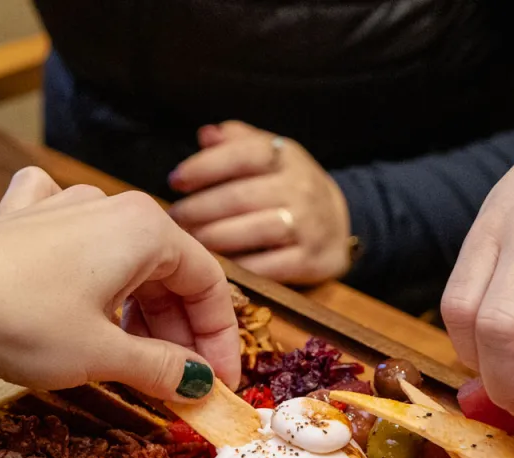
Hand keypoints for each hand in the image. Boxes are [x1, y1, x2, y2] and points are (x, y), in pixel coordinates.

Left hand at [0, 168, 240, 401]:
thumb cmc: (21, 321)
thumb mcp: (102, 356)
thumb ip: (161, 368)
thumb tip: (199, 385)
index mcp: (145, 229)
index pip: (208, 284)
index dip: (219, 340)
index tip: (218, 385)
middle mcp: (110, 207)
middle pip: (167, 271)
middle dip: (178, 332)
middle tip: (179, 385)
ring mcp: (62, 206)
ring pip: (123, 259)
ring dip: (138, 311)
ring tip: (134, 359)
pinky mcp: (22, 219)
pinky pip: (71, 233)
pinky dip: (86, 265)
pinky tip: (78, 281)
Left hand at [168, 120, 350, 284]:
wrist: (338, 224)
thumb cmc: (288, 187)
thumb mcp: (270, 155)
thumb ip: (237, 142)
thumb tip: (206, 135)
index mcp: (287, 157)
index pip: (242, 155)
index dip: (204, 167)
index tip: (175, 181)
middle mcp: (301, 188)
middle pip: (240, 197)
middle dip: (199, 209)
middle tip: (175, 219)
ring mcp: (308, 226)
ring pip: (252, 231)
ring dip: (213, 238)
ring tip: (190, 241)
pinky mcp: (310, 261)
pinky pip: (267, 266)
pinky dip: (237, 266)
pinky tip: (217, 265)